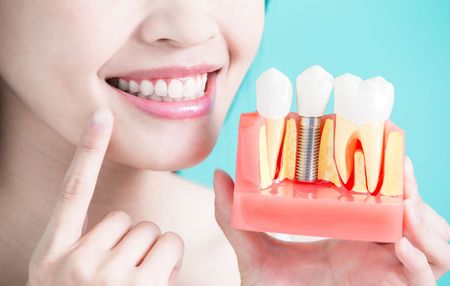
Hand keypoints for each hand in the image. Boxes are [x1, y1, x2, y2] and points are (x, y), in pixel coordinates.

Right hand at [27, 109, 183, 285]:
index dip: (88, 149)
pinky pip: (168, 249)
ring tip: (135, 282)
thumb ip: (85, 246)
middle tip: (123, 273)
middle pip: (128, 220)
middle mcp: (75, 261)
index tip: (100, 115)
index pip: (73, 189)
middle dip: (134, 242)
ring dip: (153, 253)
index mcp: (52, 252)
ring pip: (152, 232)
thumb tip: (128, 225)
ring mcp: (105, 276)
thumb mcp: (62, 276)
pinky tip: (152, 284)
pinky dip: (167, 262)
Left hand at [214, 158, 449, 285]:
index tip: (386, 141)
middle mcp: (374, 246)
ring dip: (426, 221)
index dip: (392, 171)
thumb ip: (233, 217)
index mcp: (349, 229)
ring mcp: (386, 270)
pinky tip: (399, 244)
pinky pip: (424, 277)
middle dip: (414, 190)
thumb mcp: (252, 250)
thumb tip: (222, 175)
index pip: (384, 195)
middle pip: (416, 213)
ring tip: (405, 205)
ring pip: (434, 242)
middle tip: (400, 167)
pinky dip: (420, 259)